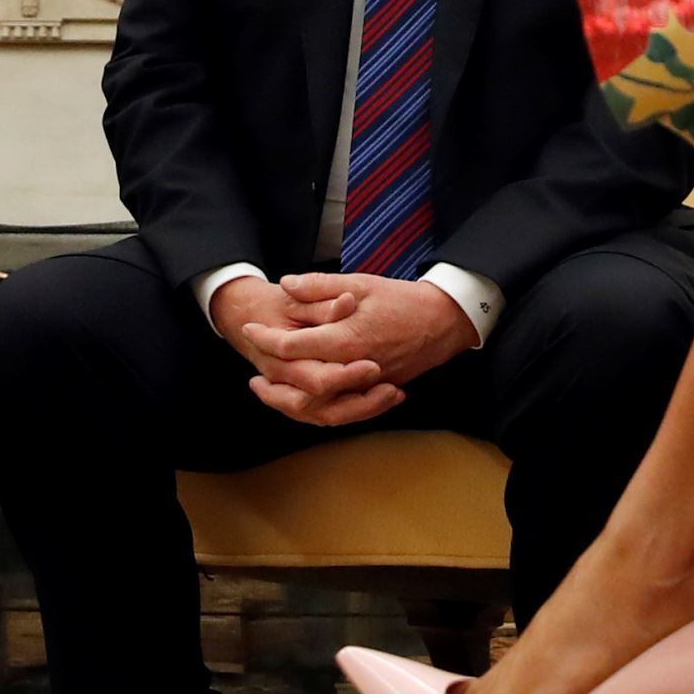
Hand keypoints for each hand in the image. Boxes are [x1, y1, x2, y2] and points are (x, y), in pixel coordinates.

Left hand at [236, 270, 476, 427]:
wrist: (443, 322)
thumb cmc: (402, 300)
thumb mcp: (360, 283)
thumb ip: (320, 286)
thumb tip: (287, 284)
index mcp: (346, 338)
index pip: (293, 345)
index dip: (266, 337)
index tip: (250, 328)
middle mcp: (353, 368)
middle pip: (300, 386)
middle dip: (272, 382)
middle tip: (253, 375)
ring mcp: (366, 385)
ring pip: (320, 407)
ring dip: (290, 403)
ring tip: (270, 391)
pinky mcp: (375, 392)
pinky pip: (340, 409)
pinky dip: (316, 408)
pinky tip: (303, 398)